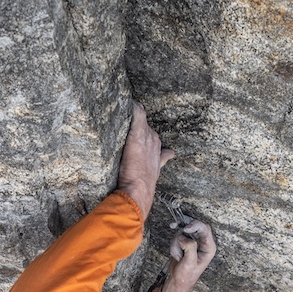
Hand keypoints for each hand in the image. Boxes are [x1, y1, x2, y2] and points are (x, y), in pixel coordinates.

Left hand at [116, 102, 173, 218]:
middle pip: (143, 127)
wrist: (139, 189)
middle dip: (134, 126)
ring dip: (131, 117)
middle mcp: (155, 140)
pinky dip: (133, 107)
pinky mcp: (138, 134)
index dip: (140, 134)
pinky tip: (127, 102)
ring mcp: (147, 136)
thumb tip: (171, 154)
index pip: (149, 135)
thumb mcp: (154, 172)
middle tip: (123, 122)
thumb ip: (161, 160)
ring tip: (121, 110)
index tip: (132, 134)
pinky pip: (137, 113)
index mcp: (158, 149)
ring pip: (139, 120)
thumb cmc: (143, 184)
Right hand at [162, 219, 215, 291]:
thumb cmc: (187, 275)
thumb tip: (184, 237)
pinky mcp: (185, 242)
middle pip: (194, 225)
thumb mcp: (190, 263)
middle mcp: (202, 242)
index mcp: (209, 247)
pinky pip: (177, 236)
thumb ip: (190, 248)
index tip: (185, 229)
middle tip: (174, 226)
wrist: (178, 280)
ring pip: (183, 231)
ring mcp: (193, 241)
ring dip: (177, 242)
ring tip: (178, 255)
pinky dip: (174, 244)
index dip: (195, 225)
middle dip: (184, 229)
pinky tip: (175, 254)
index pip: (205, 229)